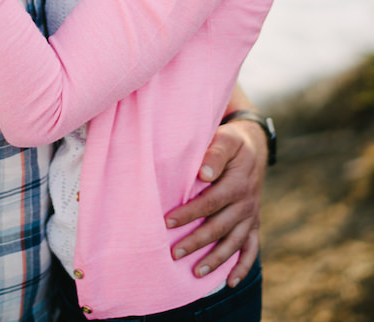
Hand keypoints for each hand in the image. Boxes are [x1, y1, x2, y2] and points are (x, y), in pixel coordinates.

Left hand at [164, 118, 266, 285]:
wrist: (252, 147)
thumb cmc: (231, 143)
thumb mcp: (225, 139)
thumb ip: (214, 154)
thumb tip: (203, 174)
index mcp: (237, 184)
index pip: (211, 202)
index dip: (189, 213)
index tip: (167, 222)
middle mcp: (246, 204)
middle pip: (220, 227)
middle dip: (196, 242)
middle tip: (173, 253)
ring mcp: (250, 216)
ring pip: (234, 243)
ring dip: (216, 260)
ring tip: (195, 273)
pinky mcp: (253, 224)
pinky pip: (251, 249)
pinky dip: (243, 267)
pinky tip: (229, 282)